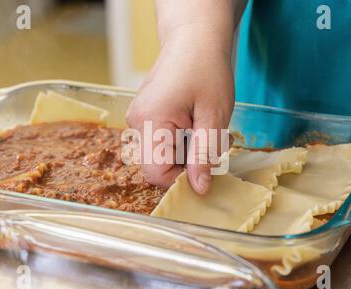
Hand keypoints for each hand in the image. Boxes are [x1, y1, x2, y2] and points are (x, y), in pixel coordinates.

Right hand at [126, 25, 234, 194]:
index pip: (157, 174)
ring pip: (161, 155)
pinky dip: (181, 140)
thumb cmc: (206, 68)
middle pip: (158, 166)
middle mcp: (136, 122)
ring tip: (207, 128)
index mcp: (150, 121)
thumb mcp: (214, 115)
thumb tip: (199, 189)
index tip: (207, 168)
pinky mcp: (144, 116)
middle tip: (214, 143)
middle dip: (189, 163)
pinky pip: (160, 142)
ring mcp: (138, 119)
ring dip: (188, 151)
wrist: (193, 37)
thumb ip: (204, 154)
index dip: (183, 179)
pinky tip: (196, 123)